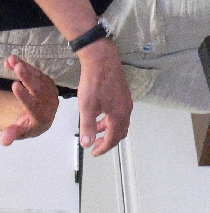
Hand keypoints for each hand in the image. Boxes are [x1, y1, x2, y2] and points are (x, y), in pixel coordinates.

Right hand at [0, 55, 59, 145]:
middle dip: (27, 77)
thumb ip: (11, 134)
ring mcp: (50, 92)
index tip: (14, 85)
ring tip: (11, 60)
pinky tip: (11, 60)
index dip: (24, 96)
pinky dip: (25, 65)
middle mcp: (49, 104)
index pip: (34, 106)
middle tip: (17, 67)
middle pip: (38, 89)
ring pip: (38, 77)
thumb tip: (3, 141)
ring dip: (25, 67)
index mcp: (42, 118)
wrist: (38, 117)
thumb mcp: (18, 131)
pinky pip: (36, 71)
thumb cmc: (26, 125)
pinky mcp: (48, 82)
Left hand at [76, 38, 132, 156]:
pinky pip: (118, 113)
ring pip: (119, 123)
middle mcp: (125, 109)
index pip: (112, 138)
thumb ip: (88, 126)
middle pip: (119, 132)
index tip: (94, 153)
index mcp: (118, 115)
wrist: (101, 59)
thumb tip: (87, 143)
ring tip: (94, 132)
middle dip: (107, 141)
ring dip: (107, 130)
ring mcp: (125, 101)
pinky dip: (109, 120)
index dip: (103, 148)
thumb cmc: (94, 80)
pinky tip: (99, 115)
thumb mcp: (87, 106)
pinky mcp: (122, 95)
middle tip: (95, 146)